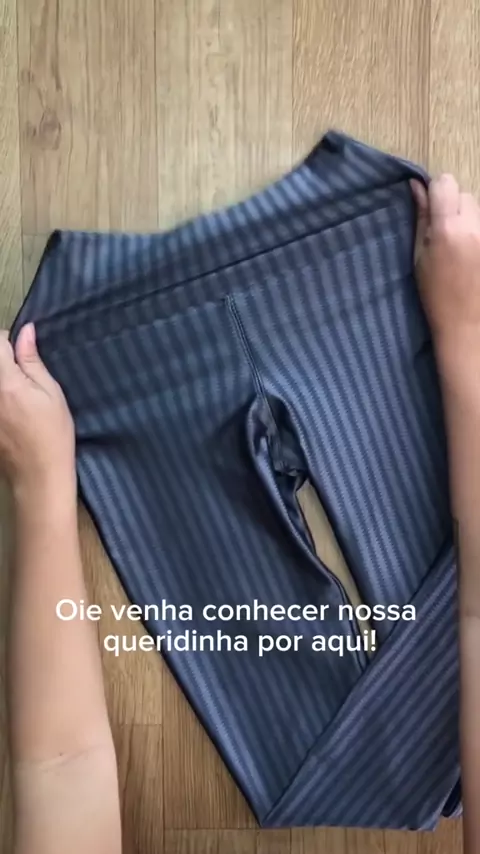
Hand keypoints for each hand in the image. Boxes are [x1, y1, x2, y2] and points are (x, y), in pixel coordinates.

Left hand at [0, 323, 74, 496]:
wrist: (38, 477)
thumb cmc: (53, 435)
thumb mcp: (52, 394)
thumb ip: (32, 361)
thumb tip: (25, 332)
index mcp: (5, 381)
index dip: (10, 341)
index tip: (24, 353)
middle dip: (4, 361)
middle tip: (21, 374)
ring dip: (4, 379)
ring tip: (17, 394)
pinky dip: (2, 398)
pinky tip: (12, 412)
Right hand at [411, 175, 479, 381]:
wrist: (468, 325)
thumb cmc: (436, 296)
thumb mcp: (419, 257)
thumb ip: (421, 218)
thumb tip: (416, 186)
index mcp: (447, 229)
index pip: (445, 182)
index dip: (435, 192)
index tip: (430, 211)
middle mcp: (474, 227)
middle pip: (465, 193)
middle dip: (453, 207)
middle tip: (445, 234)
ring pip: (478, 208)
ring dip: (468, 219)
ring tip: (460, 247)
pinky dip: (476, 232)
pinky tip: (471, 255)